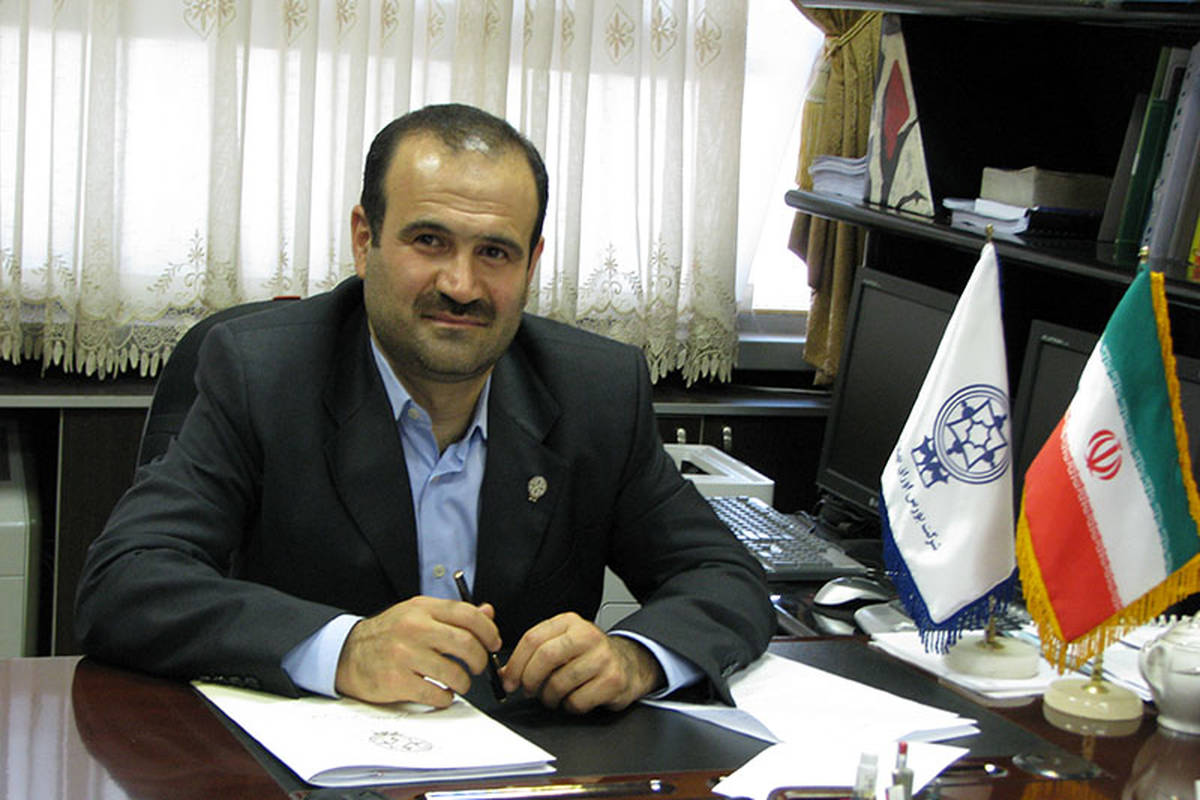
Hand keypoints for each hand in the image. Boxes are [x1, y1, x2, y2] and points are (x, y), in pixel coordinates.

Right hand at [334, 595, 501, 706]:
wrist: (347, 654)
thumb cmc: (387, 635)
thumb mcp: (418, 614)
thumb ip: (452, 614)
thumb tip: (488, 612)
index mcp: (422, 608)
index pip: (468, 614)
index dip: (489, 631)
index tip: (494, 643)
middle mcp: (414, 628)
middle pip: (466, 644)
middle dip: (480, 660)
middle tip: (478, 667)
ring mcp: (404, 654)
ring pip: (455, 673)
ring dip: (464, 683)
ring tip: (458, 682)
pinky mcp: (396, 680)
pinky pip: (436, 694)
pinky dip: (445, 698)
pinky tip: (440, 693)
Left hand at [500, 612, 663, 712]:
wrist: (629, 663)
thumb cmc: (589, 656)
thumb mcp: (562, 644)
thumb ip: (534, 654)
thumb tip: (504, 673)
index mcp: (569, 622)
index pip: (533, 638)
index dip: (515, 663)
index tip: (508, 680)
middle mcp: (587, 635)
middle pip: (545, 657)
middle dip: (530, 680)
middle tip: (528, 690)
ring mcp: (602, 657)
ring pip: (560, 683)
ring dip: (549, 697)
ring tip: (553, 696)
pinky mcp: (613, 680)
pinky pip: (578, 701)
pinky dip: (570, 706)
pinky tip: (575, 699)